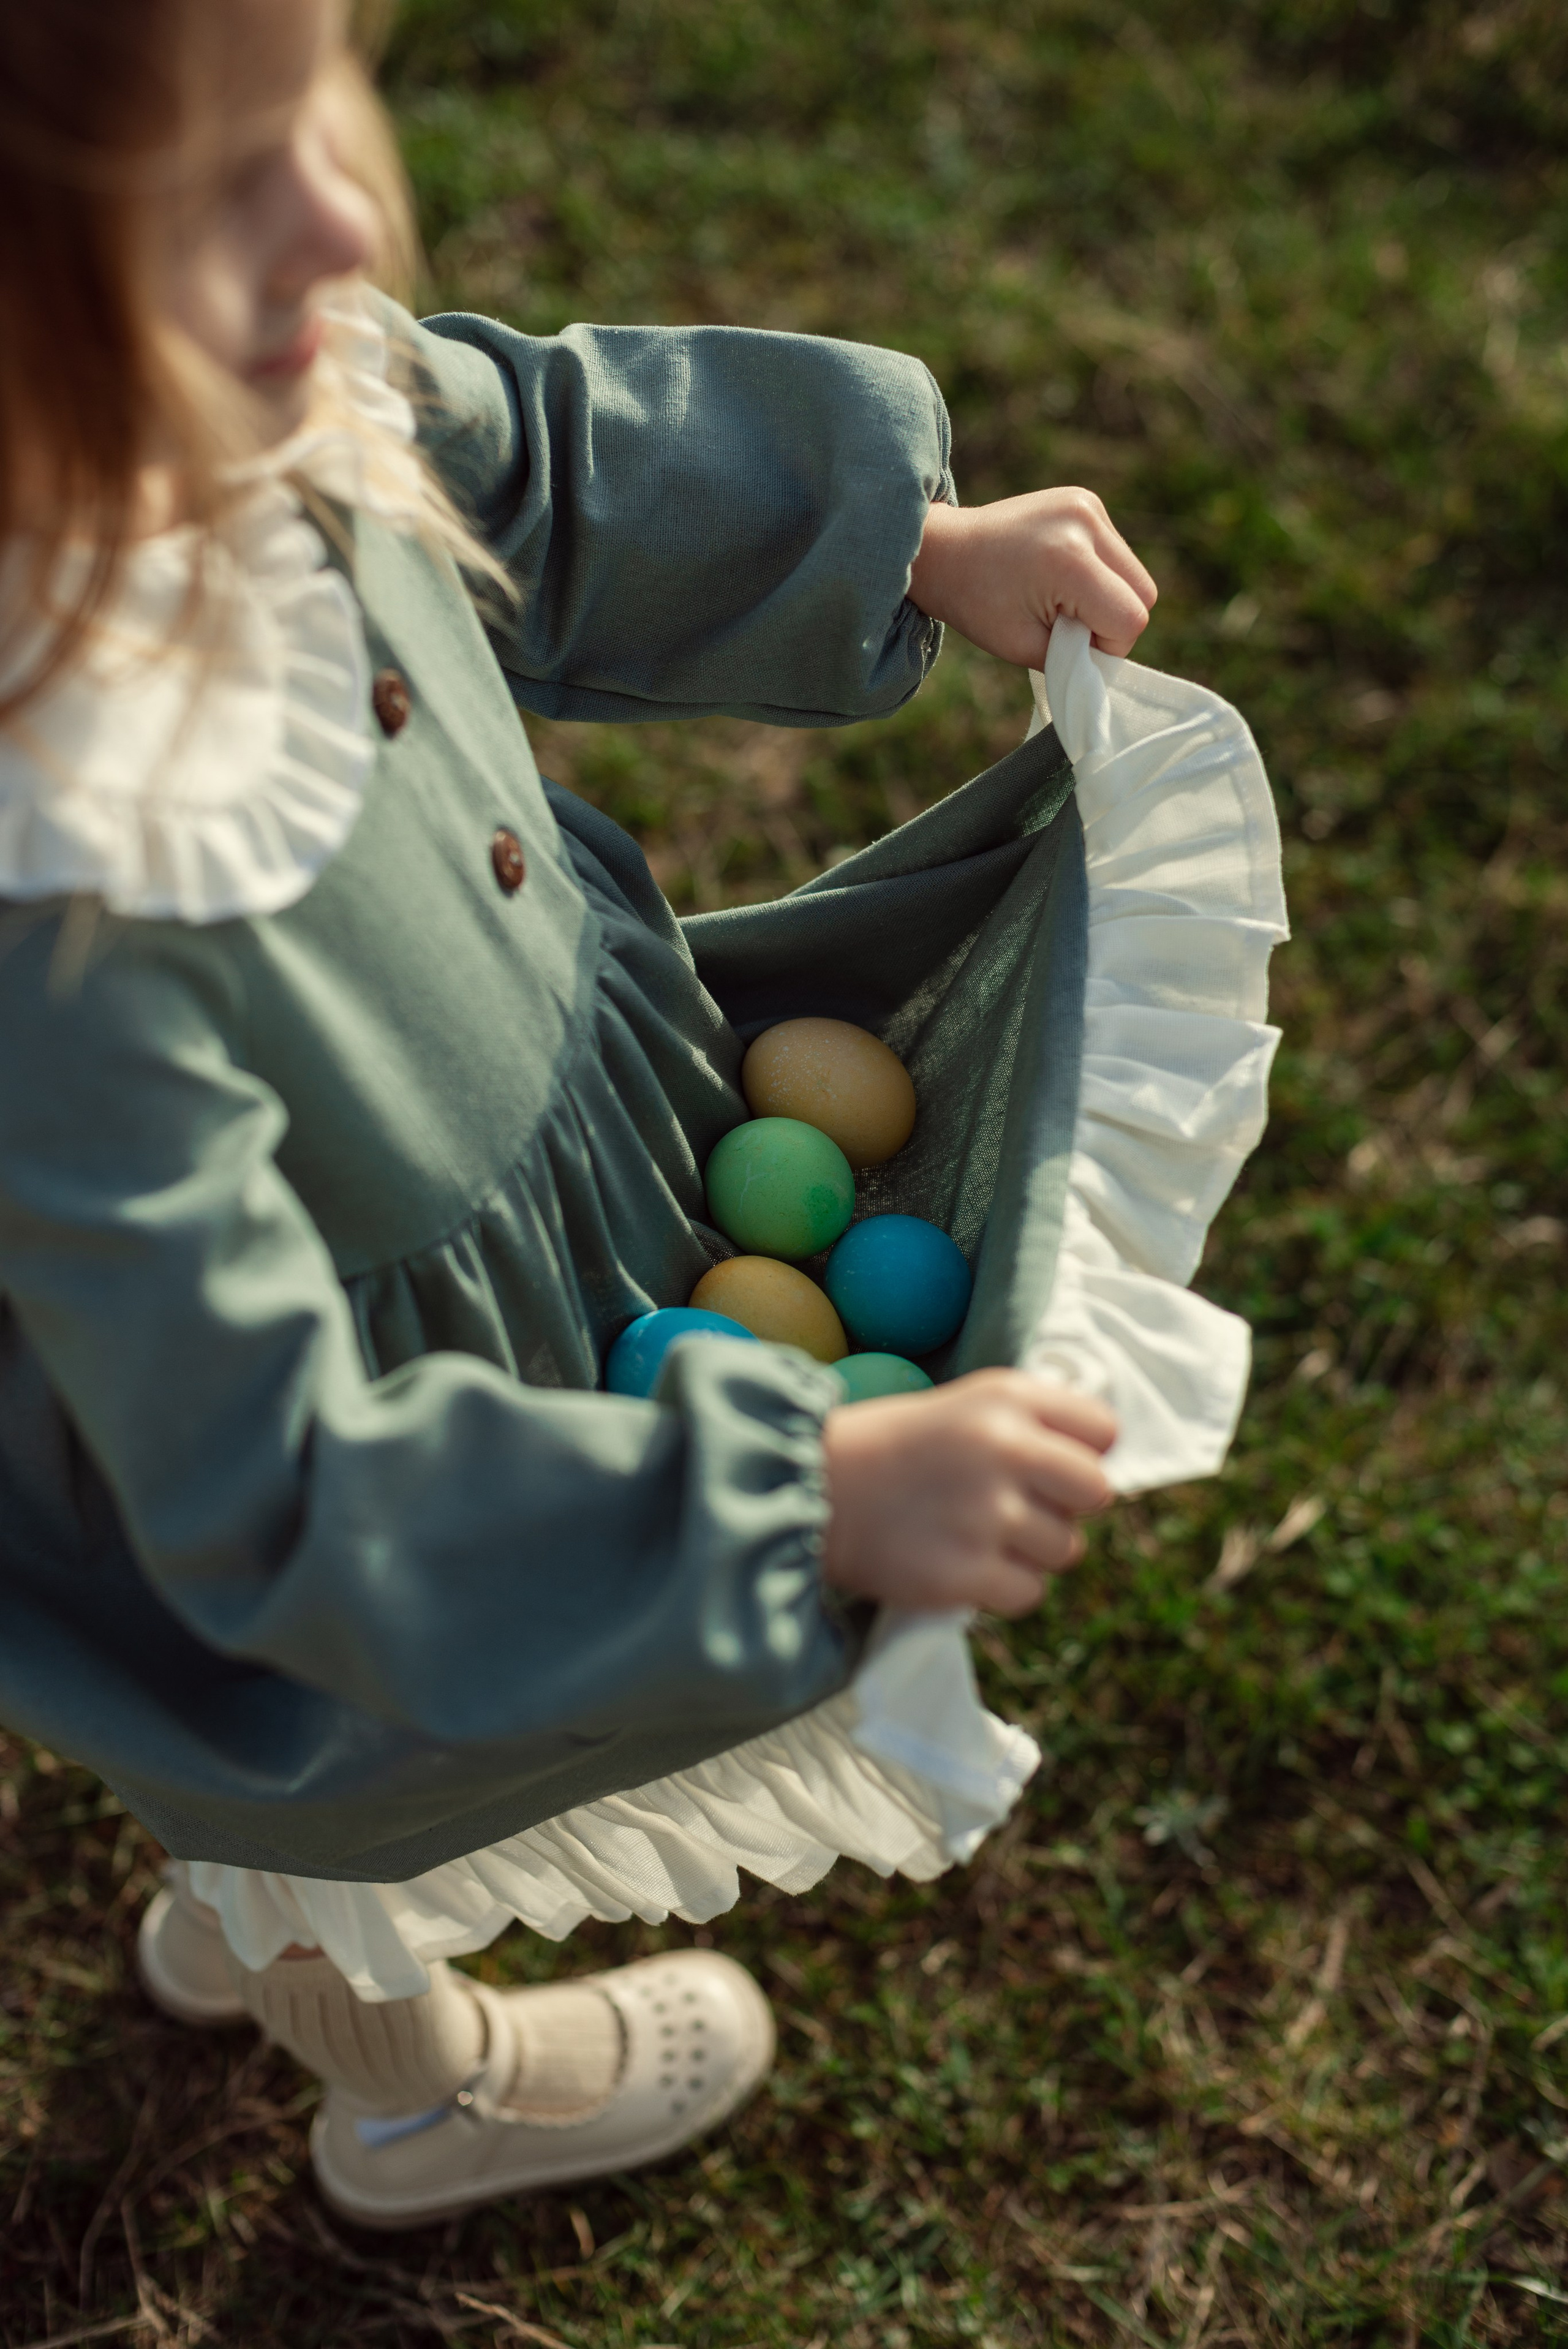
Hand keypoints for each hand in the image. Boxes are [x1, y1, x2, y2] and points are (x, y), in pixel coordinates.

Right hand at [820, 1370, 1116, 1617]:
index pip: (1103, 1429)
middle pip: (1095, 1492)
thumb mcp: (967, 1404)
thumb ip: (1033, 1424)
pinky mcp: (966, 1573)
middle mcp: (1003, 1449)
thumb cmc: (898, 1448)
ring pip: (1066, 1550)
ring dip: (1031, 1551)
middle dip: (1065, 1506)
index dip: (1082, 1453)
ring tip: (977, 1534)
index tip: (1049, 1466)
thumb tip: (1099, 1469)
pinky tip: (965, 1564)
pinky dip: (1003, 1588)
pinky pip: (1030, 1593)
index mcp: (1006, 1398)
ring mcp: (986, 1515)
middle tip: (1017, 1507)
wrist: (817, 1493)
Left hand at [907, 488, 1156, 663]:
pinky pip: (1116, 553)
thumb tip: (1109, 659)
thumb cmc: (976, 603)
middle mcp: (1086, 522)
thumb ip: (1076, 659)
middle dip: (1112, 619)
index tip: (1068, 644)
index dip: (1105, 646)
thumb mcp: (1024, 647)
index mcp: (1070, 560)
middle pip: (1144, 592)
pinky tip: (1060, 572)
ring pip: (1135, 573)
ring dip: (1107, 595)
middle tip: (1065, 624)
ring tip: (1059, 596)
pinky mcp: (1086, 499)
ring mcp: (1088, 504)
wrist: (944, 550)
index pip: (1130, 619)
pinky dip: (1098, 573)